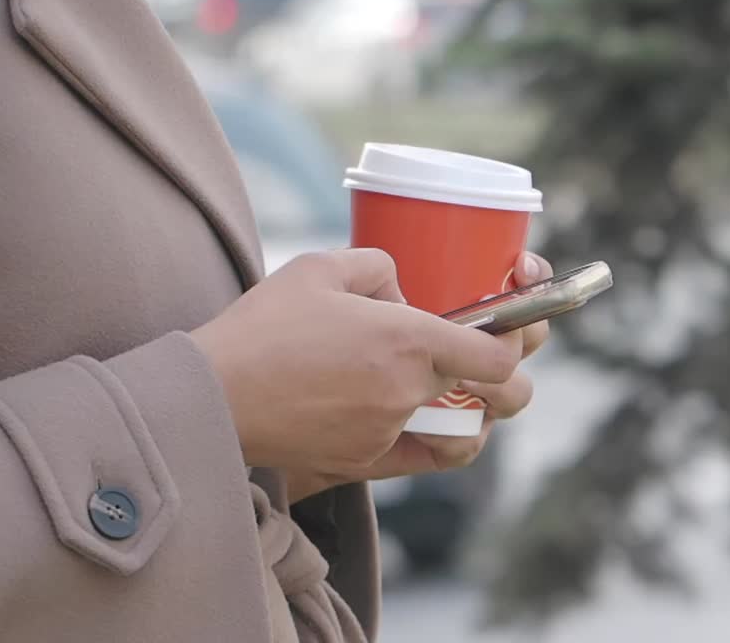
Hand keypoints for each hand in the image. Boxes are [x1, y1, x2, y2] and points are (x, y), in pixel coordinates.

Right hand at [190, 248, 523, 492]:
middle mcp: (408, 392)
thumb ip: (379, 266)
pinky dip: (442, 440)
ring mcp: (391, 433)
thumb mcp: (320, 267)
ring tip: (463, 382)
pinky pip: (428, 457)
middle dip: (509, 374)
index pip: (502, 354)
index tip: (514, 322)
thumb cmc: (261, 328)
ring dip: (477, 408)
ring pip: (467, 429)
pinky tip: (436, 418)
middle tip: (495, 351)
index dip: (521, 339)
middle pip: (499, 393)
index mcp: (408, 341)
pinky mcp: (366, 463)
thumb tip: (403, 292)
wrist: (209, 397)